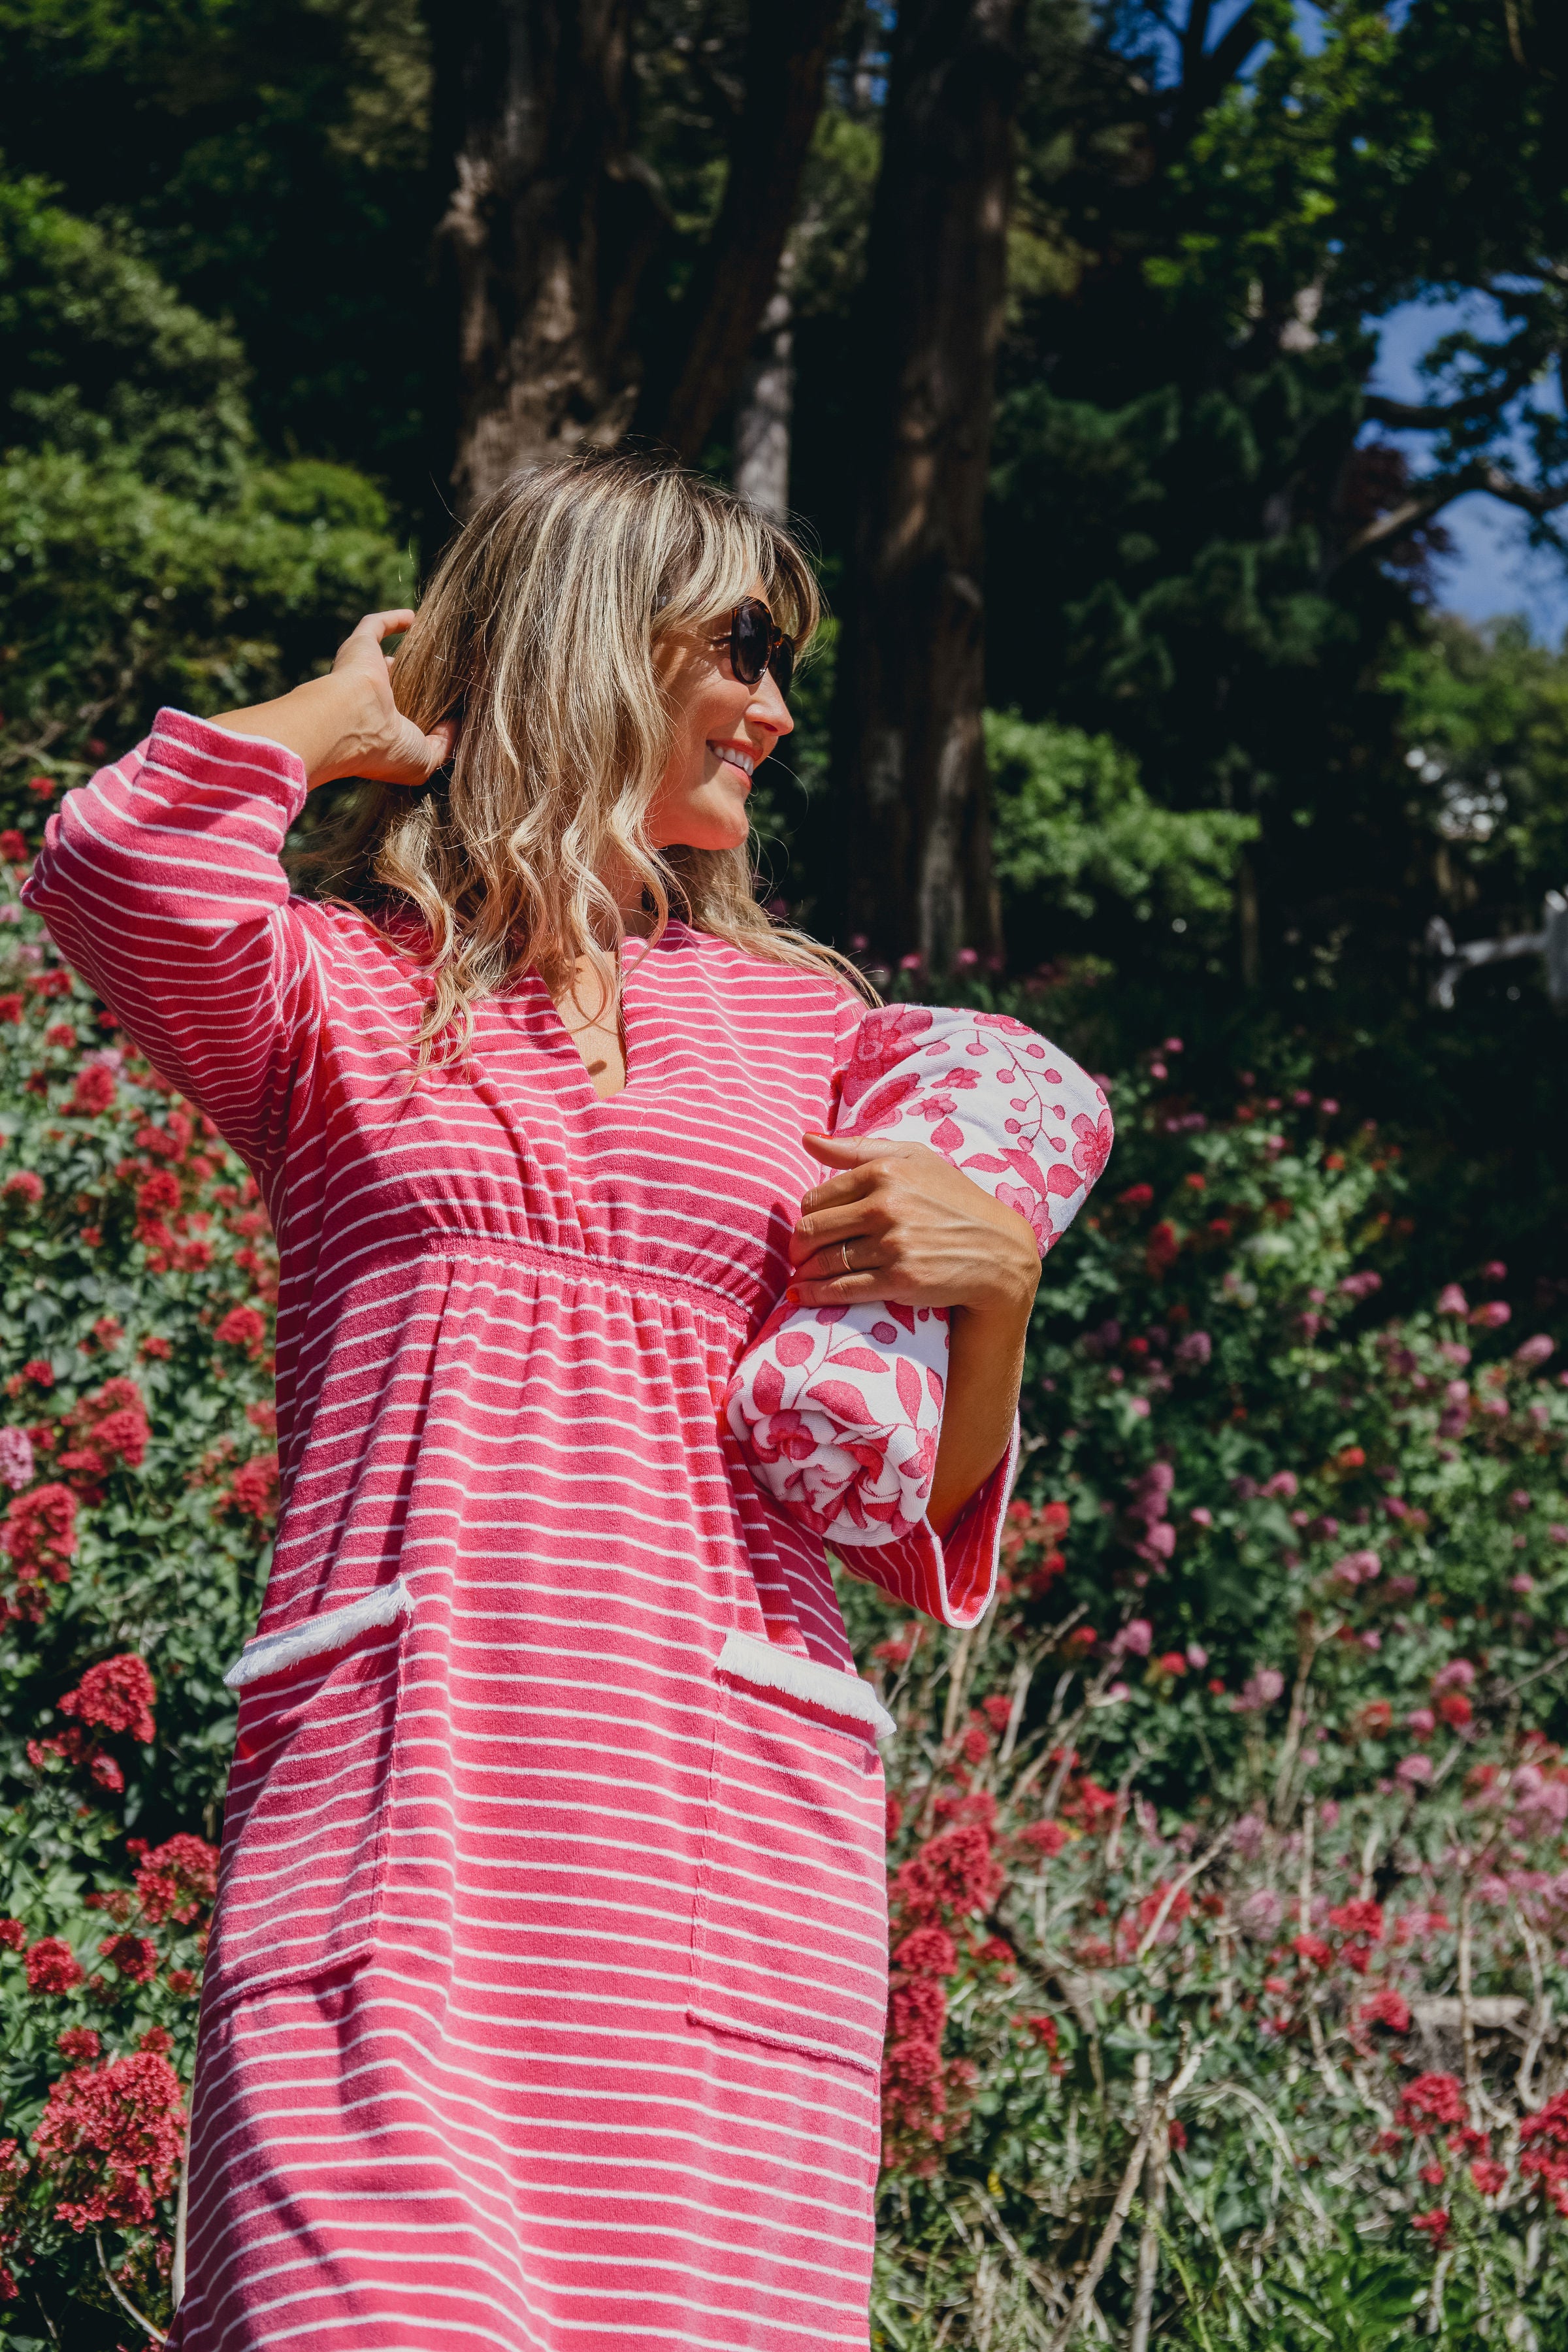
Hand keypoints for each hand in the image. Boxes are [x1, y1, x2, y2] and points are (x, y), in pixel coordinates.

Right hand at [210, 609, 455, 790]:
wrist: (352, 725)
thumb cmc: (386, 749)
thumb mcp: (425, 759)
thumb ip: (444, 744)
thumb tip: (458, 723)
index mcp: (384, 728)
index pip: (405, 716)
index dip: (426, 711)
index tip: (452, 704)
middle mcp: (372, 701)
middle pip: (397, 685)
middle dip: (417, 681)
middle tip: (450, 674)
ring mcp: (363, 673)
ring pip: (386, 655)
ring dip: (407, 651)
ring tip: (437, 645)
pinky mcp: (359, 647)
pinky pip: (375, 625)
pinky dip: (392, 619)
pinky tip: (414, 618)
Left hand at [787, 1133, 1039, 1318]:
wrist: (999, 1253)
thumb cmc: (954, 1200)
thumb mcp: (915, 1159)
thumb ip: (858, 1149)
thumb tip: (806, 1139)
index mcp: (885, 1172)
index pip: (818, 1197)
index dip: (807, 1216)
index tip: (810, 1228)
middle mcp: (886, 1206)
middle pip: (813, 1230)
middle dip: (799, 1246)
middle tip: (798, 1256)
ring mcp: (893, 1244)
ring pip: (825, 1261)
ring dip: (805, 1272)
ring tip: (800, 1276)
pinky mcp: (901, 1279)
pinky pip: (842, 1289)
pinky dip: (815, 1294)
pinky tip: (801, 1296)